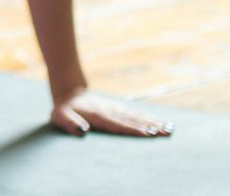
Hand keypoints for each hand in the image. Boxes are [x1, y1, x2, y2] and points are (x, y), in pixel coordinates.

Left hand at [50, 89, 173, 137]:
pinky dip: (147, 118)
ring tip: (169, 128)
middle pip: (132, 120)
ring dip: (153, 122)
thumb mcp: (60, 117)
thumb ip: (69, 123)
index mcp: (97, 116)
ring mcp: (114, 109)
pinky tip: (159, 122)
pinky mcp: (117, 109)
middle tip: (166, 132)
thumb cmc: (63, 111)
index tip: (148, 133)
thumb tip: (82, 130)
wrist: (68, 95)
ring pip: (136, 116)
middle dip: (150, 127)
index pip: (118, 124)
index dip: (132, 129)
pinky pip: (134, 114)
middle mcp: (109, 111)